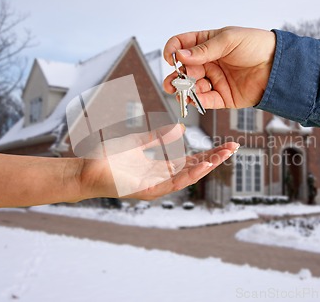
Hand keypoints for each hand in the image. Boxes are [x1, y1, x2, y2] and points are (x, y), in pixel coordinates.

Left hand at [78, 124, 238, 200]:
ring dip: (206, 167)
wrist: (86, 169)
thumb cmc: (108, 158)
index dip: (209, 153)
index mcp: (161, 166)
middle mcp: (162, 177)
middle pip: (194, 168)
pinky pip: (172, 183)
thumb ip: (159, 137)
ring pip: (187, 177)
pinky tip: (201, 167)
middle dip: (214, 159)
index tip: (226, 145)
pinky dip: (188, 175)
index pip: (191, 160)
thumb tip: (181, 129)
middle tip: (233, 148)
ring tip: (222, 156)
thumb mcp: (137, 142)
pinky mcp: (147, 190)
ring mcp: (156, 185)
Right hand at [163, 26, 275, 108]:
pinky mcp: (223, 97)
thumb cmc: (257, 46)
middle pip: (184, 70)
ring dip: (184, 90)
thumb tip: (181, 55)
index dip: (173, 51)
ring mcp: (215, 80)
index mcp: (208, 44)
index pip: (182, 45)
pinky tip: (194, 99)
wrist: (278, 66)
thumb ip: (204, 49)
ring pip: (192, 87)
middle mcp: (209, 62)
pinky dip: (198, 101)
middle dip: (176, 77)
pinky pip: (206, 100)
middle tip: (173, 83)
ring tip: (182, 92)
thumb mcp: (229, 40)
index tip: (171, 58)